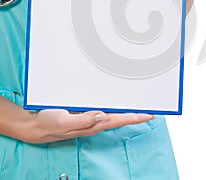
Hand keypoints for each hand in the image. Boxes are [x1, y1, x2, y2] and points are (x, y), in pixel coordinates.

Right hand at [22, 109, 153, 143]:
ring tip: (139, 103)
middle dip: (135, 113)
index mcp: (92, 124)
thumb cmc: (48, 124)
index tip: (150, 114)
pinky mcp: (84, 112)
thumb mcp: (63, 122)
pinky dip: (113, 104)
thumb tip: (102, 115)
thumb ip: (83, 120)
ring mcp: (90, 117)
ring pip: (113, 112)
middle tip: (150, 107)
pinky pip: (102, 108)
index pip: (119, 120)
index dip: (135, 117)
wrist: (35, 125)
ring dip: (126, 109)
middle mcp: (94, 121)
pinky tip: (116, 101)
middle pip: (120, 117)